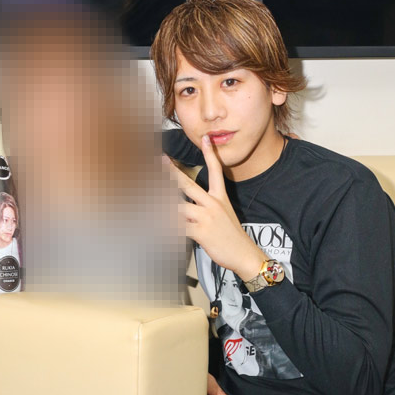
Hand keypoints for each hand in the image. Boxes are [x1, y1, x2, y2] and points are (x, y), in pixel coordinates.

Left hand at [170, 135, 264, 281]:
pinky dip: (166, 228)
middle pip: (187, 184)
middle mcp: (212, 204)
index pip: (215, 171)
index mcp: (219, 198)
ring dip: (162, 207)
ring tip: (149, 203)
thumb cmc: (231, 236)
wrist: (245, 255)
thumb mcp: (223, 214)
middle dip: (171, 172)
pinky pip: (177, 228)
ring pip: (177, 207)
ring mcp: (206, 218)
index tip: (206, 138)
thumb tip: (183, 205)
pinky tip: (157, 227)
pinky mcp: (200, 232)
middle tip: (159, 160)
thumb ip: (204, 206)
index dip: (211, 154)